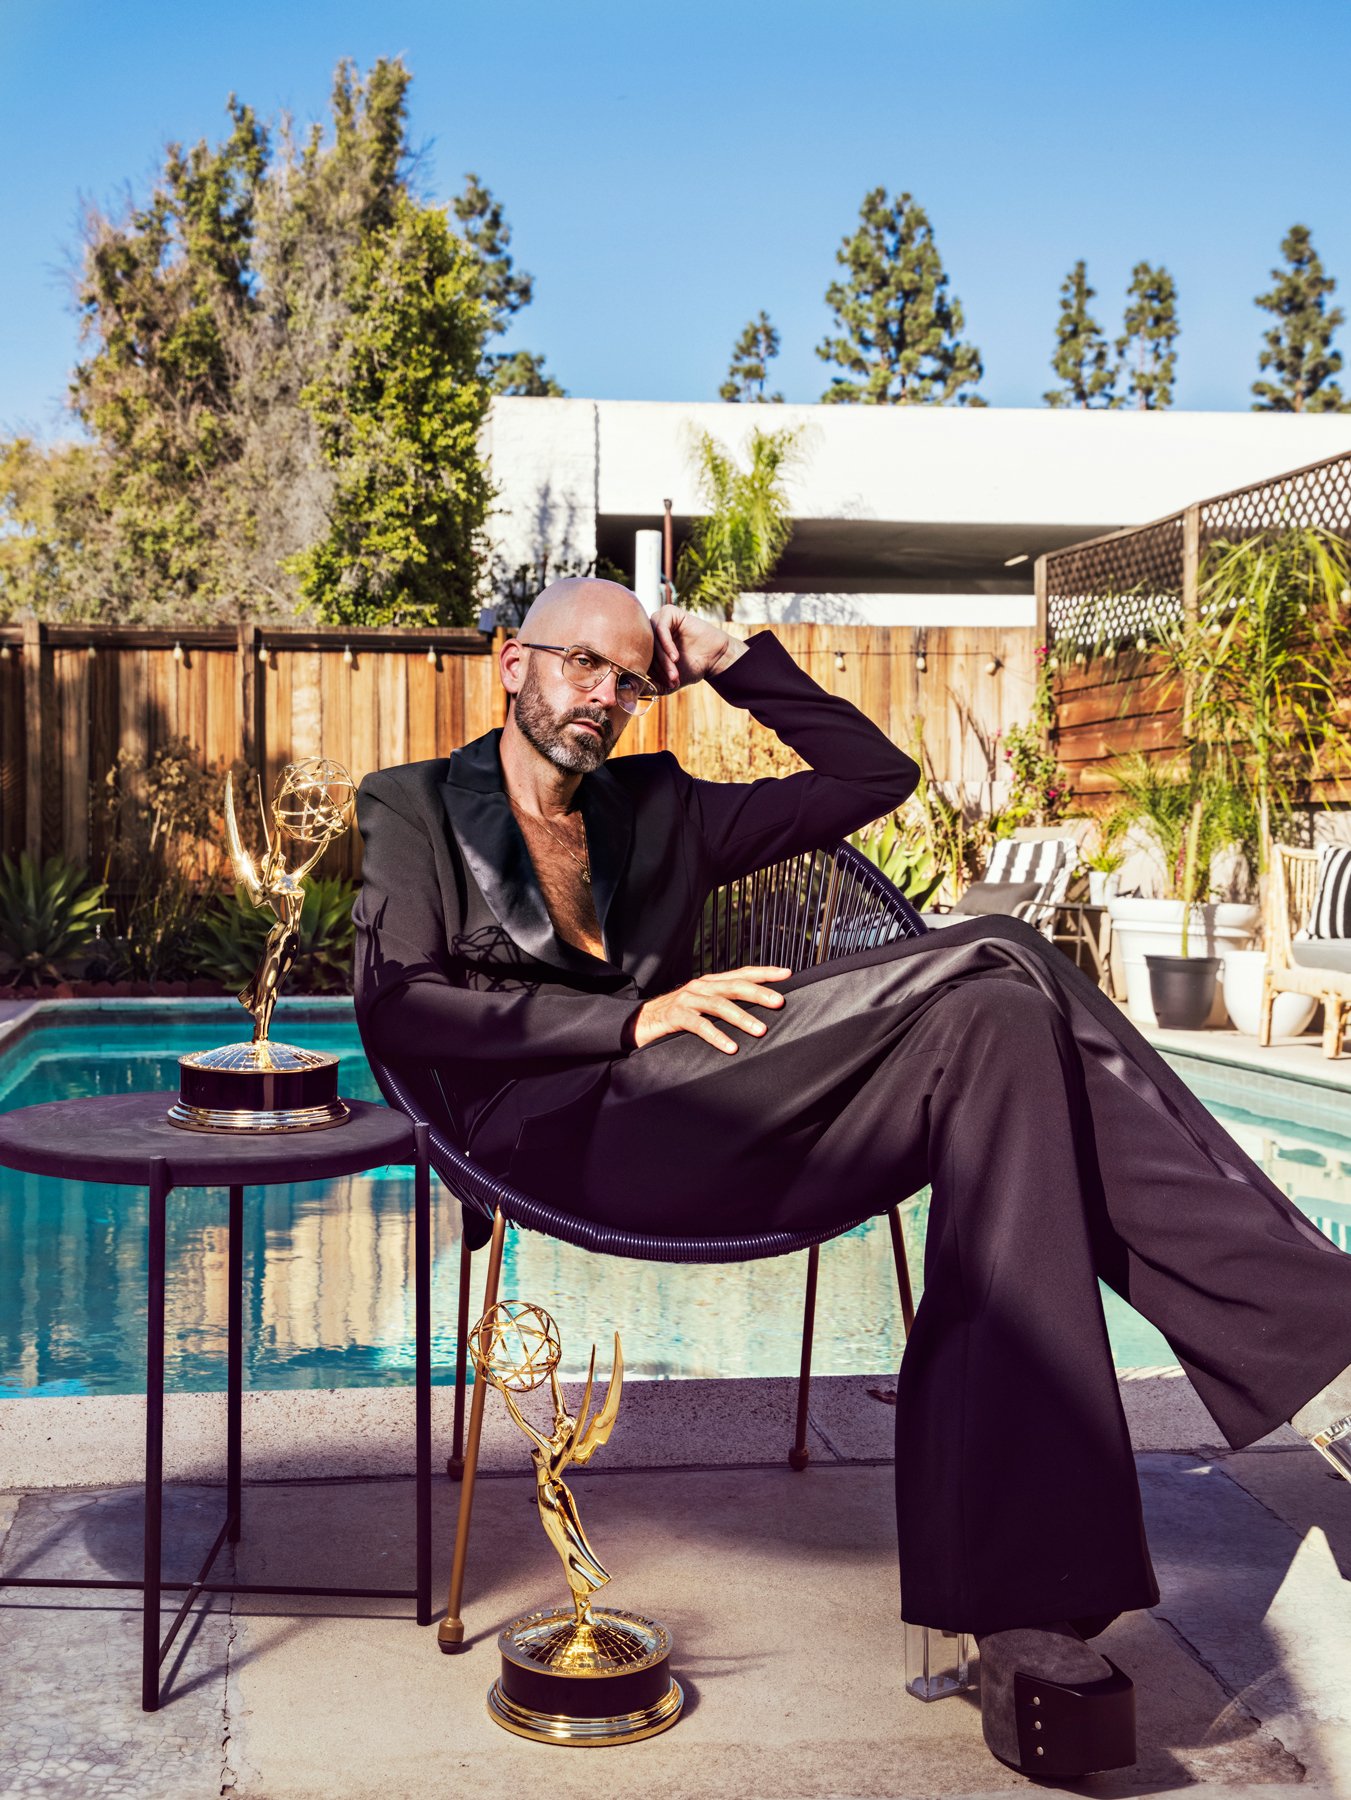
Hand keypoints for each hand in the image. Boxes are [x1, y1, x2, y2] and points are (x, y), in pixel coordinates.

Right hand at [626, 965, 791, 1053]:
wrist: (639, 1022)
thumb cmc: (677, 1016)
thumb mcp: (702, 1005)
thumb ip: (724, 1004)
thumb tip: (757, 1011)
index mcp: (710, 982)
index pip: (741, 973)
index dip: (764, 973)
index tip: (787, 974)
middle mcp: (701, 987)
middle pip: (734, 986)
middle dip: (758, 993)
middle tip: (779, 1002)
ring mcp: (688, 1000)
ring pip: (719, 1005)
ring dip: (742, 1017)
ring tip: (760, 1030)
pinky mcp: (676, 1017)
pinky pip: (700, 1026)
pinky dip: (717, 1036)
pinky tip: (731, 1047)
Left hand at [649, 605, 746, 692]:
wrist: (715, 657)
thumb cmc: (692, 668)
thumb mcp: (669, 681)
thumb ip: (652, 686)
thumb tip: (636, 692)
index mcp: (647, 645)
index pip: (642, 658)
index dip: (654, 674)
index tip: (669, 684)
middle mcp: (651, 631)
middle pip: (646, 649)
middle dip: (660, 668)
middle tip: (673, 679)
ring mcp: (659, 620)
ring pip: (653, 640)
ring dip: (664, 659)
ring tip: (675, 671)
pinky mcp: (669, 612)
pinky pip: (661, 628)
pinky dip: (667, 644)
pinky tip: (676, 657)